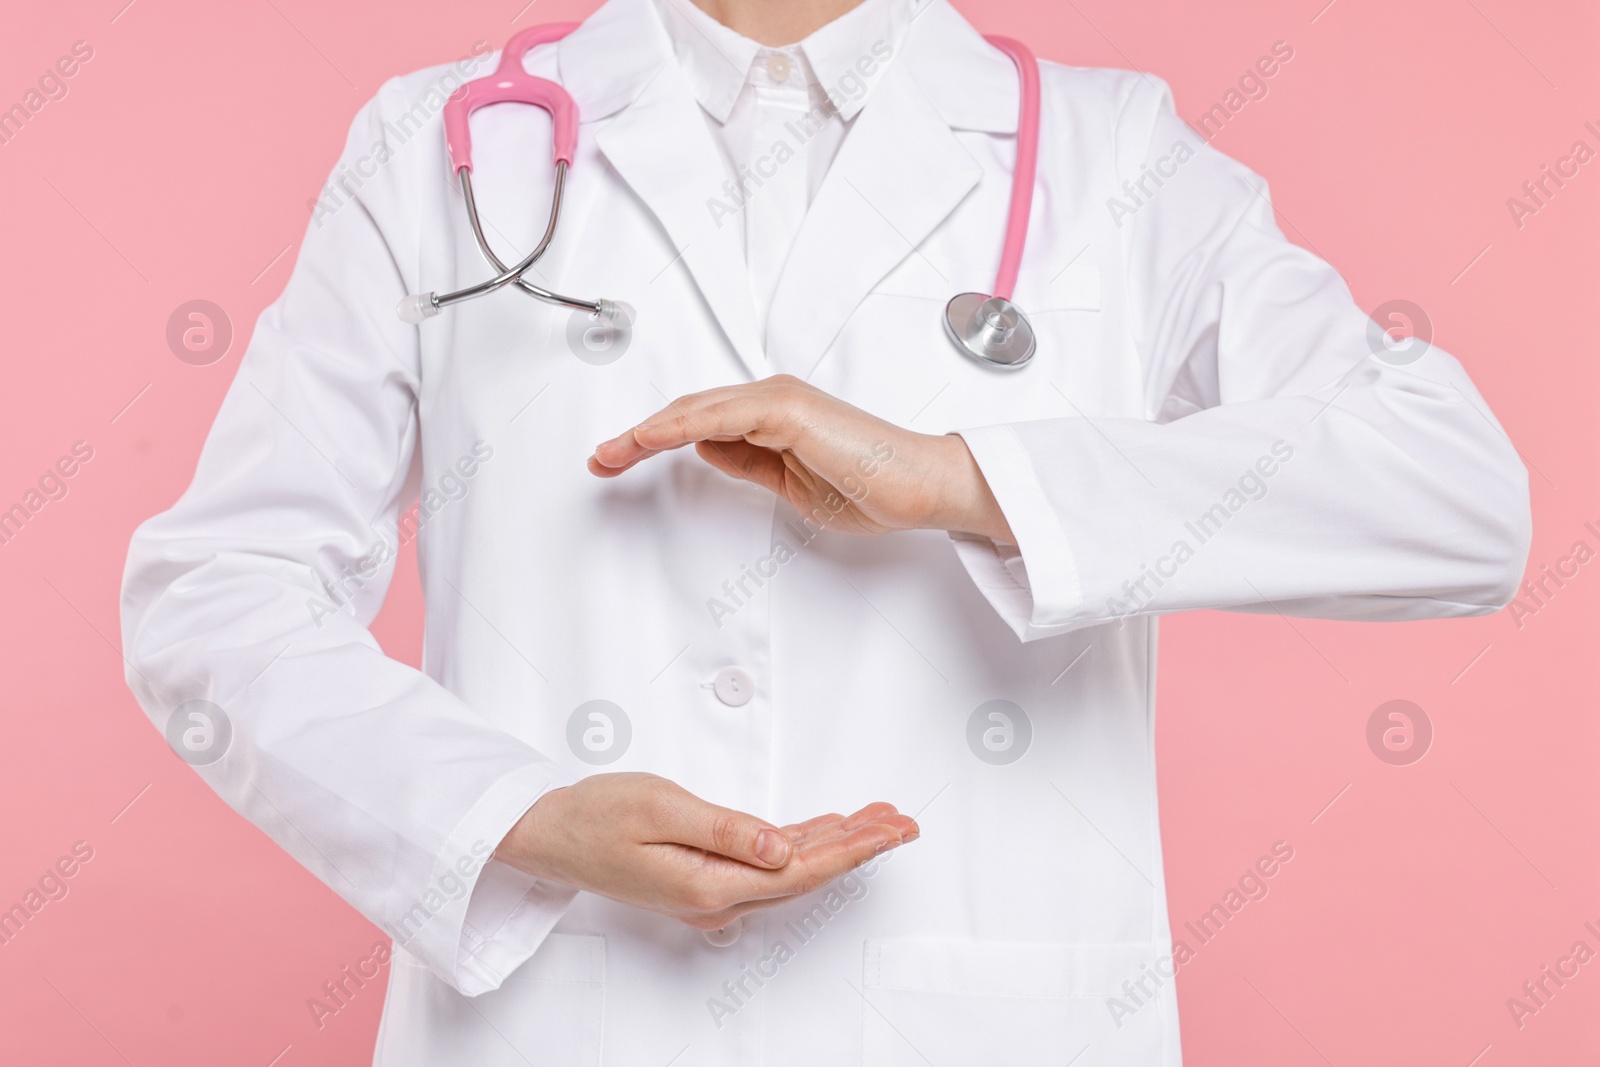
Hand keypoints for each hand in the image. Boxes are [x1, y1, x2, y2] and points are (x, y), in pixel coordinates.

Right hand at [494, 772, 918, 930]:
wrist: (551, 833)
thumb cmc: (598, 815)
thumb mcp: (663, 808)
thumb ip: (727, 830)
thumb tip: (784, 849)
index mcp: (711, 885)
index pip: (801, 869)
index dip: (854, 849)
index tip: (893, 829)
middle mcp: (717, 899)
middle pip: (807, 873)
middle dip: (860, 845)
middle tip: (904, 821)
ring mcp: (711, 893)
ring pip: (792, 869)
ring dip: (836, 843)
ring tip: (879, 819)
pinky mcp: (703, 879)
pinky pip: (767, 865)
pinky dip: (802, 844)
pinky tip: (825, 829)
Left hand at [589, 375, 1014, 541]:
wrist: (920, 487)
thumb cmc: (872, 488)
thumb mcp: (790, 484)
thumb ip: (748, 463)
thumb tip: (705, 449)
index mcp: (775, 414)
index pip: (700, 422)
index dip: (654, 439)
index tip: (619, 460)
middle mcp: (772, 398)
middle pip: (687, 411)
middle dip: (637, 436)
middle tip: (600, 459)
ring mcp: (778, 400)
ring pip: (694, 410)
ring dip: (645, 432)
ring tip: (609, 454)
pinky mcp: (786, 410)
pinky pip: (717, 417)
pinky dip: (676, 427)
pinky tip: (646, 440)